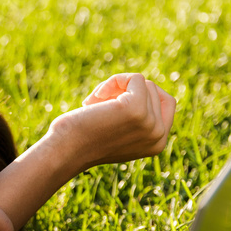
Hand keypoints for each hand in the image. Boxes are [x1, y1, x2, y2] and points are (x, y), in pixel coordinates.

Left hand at [51, 73, 175, 169]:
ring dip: (113, 88)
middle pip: (153, 89)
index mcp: (158, 143)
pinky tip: (93, 100)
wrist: (63, 152)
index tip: (114, 104)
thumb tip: (141, 85)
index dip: (143, 95)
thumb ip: (135, 117)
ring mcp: (150, 123)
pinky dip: (112, 81)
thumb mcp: (116, 131)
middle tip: (98, 106)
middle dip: (124, 91)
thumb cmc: (81, 140)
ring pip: (142, 83)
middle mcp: (159, 136)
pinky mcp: (137, 108)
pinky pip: (134, 78)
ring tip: (93, 106)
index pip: (167, 103)